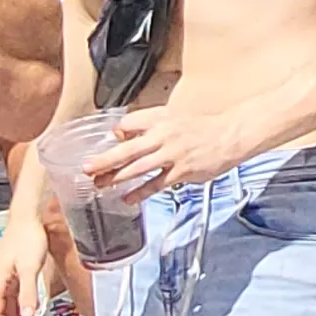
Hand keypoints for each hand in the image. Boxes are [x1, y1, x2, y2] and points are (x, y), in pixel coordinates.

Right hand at [0, 208, 77, 315]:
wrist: (29, 217)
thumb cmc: (27, 237)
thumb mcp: (30, 268)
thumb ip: (28, 293)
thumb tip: (27, 314)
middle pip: (2, 313)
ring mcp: (6, 278)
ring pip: (9, 306)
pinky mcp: (15, 274)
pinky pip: (15, 297)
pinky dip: (24, 307)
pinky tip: (34, 312)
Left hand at [85, 96, 259, 194]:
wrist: (230, 135)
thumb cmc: (201, 127)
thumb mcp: (172, 116)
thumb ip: (146, 124)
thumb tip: (120, 134)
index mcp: (159, 119)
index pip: (128, 123)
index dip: (115, 134)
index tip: (105, 144)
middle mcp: (163, 136)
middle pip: (127, 149)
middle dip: (104, 160)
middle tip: (86, 169)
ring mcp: (172, 155)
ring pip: (138, 168)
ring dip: (116, 177)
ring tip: (99, 184)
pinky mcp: (182, 171)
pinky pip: (156, 184)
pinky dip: (140, 192)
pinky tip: (128, 198)